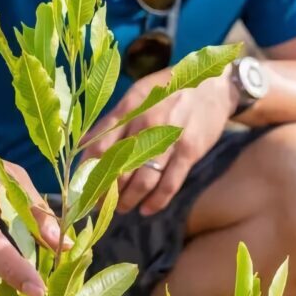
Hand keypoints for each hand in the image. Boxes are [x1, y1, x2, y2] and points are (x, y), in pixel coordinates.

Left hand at [80, 65, 236, 215]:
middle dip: (105, 192)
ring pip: (142, 180)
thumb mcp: (138, 95)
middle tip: (99, 206)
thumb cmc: (169, 90)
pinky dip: (156, 202)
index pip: (99, 145)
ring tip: (122, 208)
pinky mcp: (189, 151)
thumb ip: (112, 120)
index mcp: (129, 107)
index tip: (81, 189)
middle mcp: (145, 123)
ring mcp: (168, 138)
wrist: (214, 86)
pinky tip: (146, 210)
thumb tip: (81, 144)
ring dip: (128, 200)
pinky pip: (169, 184)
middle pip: (118, 168)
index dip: (87, 172)